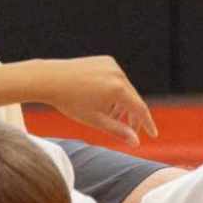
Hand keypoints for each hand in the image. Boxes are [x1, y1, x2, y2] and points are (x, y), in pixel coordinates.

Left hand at [36, 56, 160, 146]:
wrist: (49, 78)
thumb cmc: (69, 101)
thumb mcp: (95, 120)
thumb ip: (118, 130)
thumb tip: (136, 142)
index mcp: (117, 88)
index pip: (140, 108)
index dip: (147, 123)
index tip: (153, 134)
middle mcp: (118, 73)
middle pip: (133, 98)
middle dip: (132, 116)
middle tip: (130, 130)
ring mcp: (111, 65)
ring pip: (124, 88)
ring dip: (122, 104)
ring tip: (112, 117)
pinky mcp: (105, 60)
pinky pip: (116, 79)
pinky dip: (114, 91)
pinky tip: (104, 102)